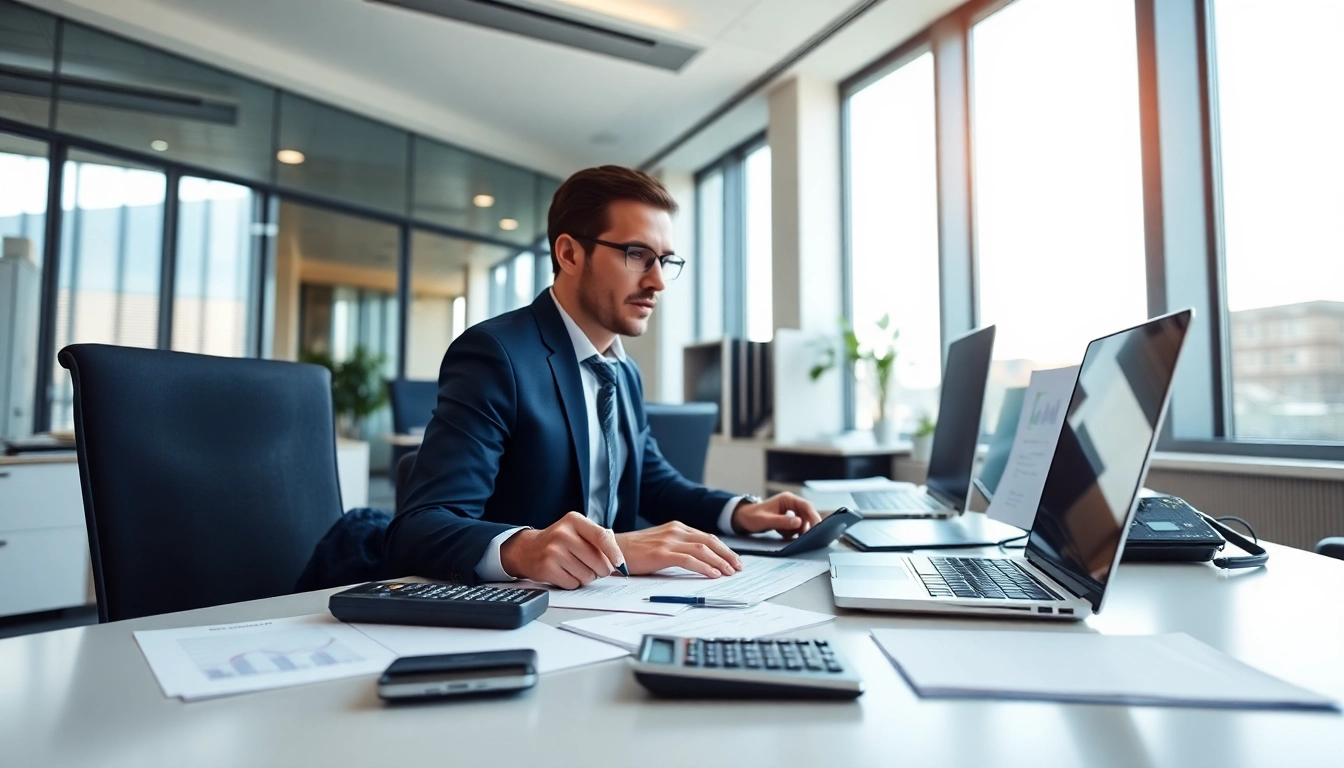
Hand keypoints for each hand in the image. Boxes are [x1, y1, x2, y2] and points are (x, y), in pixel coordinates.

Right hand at [499, 511, 626, 588]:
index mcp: (574, 520)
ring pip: (587, 575)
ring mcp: (553, 551)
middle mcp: (563, 534)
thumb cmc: (560, 541)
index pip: (602, 537)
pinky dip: (573, 583)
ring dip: (586, 577)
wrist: (527, 549)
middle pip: (598, 561)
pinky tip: (565, 573)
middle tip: (594, 567)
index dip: (614, 553)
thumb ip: (599, 538)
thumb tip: (619, 559)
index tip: (620, 564)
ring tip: (575, 568)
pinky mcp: (546, 568)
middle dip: (601, 570)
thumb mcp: (577, 530)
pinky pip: (573, 584)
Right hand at [615, 522, 742, 578]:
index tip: (734, 559)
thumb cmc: (633, 551)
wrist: (611, 549)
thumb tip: (699, 561)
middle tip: (738, 567)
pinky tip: (713, 574)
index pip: (707, 537)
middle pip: (710, 541)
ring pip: (703, 549)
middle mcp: (675, 530)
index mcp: (676, 527)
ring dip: (720, 561)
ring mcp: (669, 540)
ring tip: (730, 572)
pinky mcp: (662, 553)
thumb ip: (677, 548)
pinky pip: (689, 560)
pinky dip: (705, 567)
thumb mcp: (659, 544)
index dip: (724, 549)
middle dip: (727, 554)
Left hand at [730, 492, 821, 538]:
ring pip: (803, 522)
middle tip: (808, 537)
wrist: (742, 519)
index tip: (818, 527)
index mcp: (787, 499)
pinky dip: (792, 532)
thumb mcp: (766, 520)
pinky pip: (796, 527)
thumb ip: (782, 522)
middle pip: (807, 514)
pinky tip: (782, 534)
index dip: (814, 516)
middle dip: (807, 526)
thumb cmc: (752, 517)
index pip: (806, 506)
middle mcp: (791, 503)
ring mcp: (790, 511)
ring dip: (798, 530)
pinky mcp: (788, 519)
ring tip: (786, 534)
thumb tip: (799, 522)